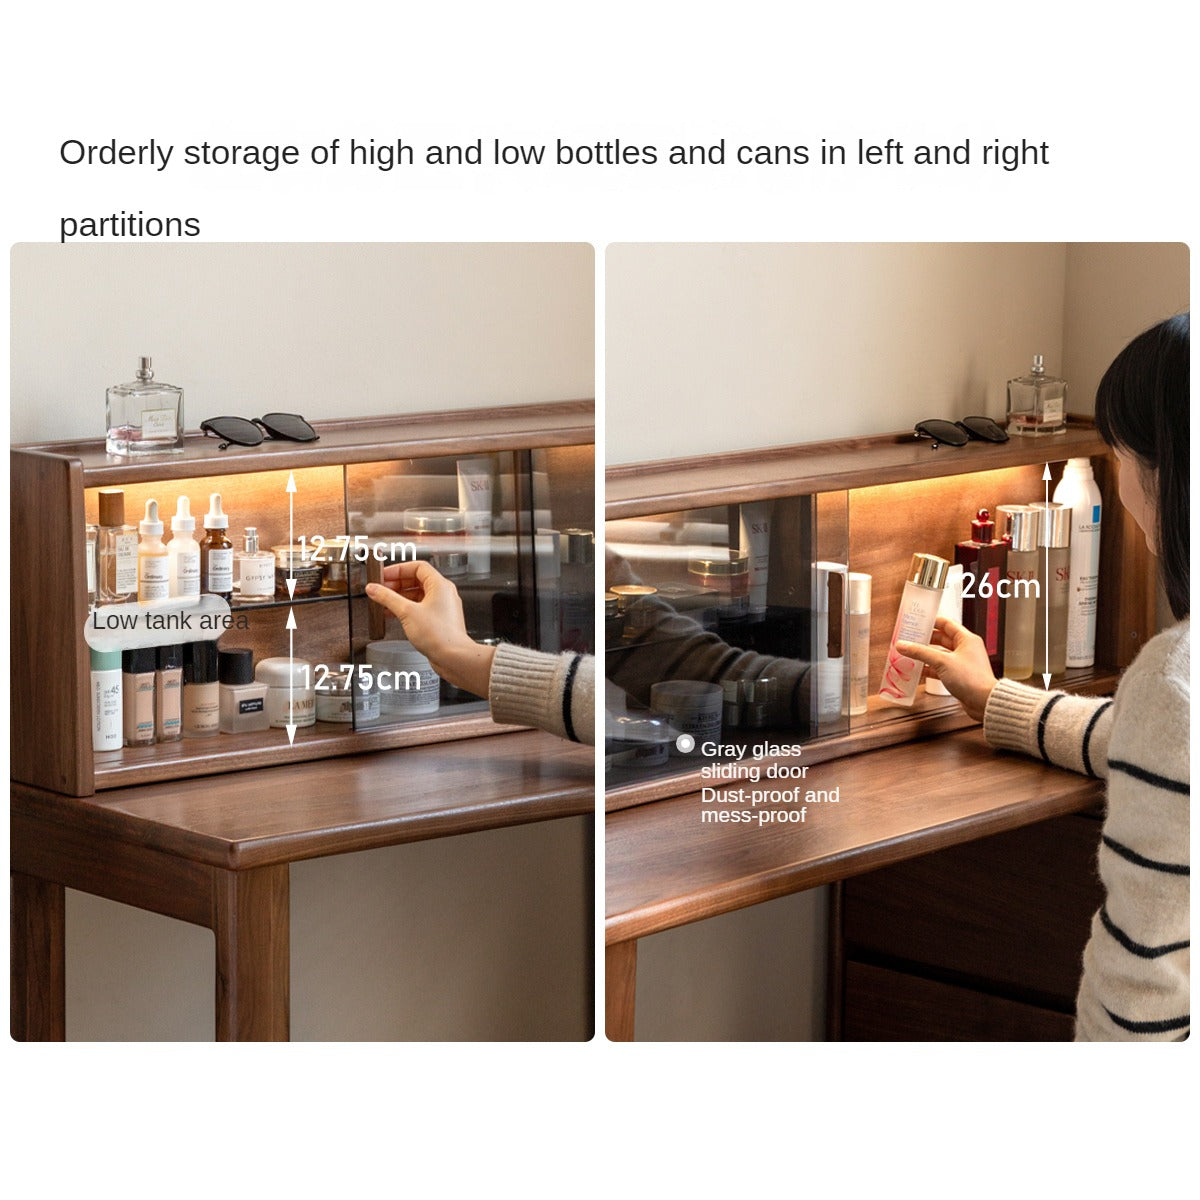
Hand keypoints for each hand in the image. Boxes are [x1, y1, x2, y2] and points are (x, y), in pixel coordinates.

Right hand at [365, 560, 495, 696]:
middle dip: (396, 584)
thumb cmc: (439, 635)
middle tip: (381, 589)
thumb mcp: (407, 612)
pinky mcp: (439, 620)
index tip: (384, 575)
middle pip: (416, 580)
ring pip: (417, 595)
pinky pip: (420, 607)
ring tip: (384, 602)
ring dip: (399, 597)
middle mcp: (443, 593)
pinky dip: (406, 608)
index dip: (398, 569)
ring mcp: (442, 607)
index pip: (417, 567)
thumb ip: (387, 598)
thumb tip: (374, 589)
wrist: (453, 657)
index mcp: (440, 585)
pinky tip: (394, 614)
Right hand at [895, 616, 996, 722]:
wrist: (983, 702)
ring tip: (910, 653)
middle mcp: (965, 649)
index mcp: (966, 639)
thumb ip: (921, 652)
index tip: (917, 622)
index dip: (931, 621)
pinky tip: (918, 670)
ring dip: (926, 654)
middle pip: (941, 639)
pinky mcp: (958, 675)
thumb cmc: (971, 679)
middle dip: (925, 639)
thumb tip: (903, 645)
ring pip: (940, 654)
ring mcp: (961, 662)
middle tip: (910, 639)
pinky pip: (940, 667)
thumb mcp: (942, 662)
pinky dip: (929, 668)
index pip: (946, 624)